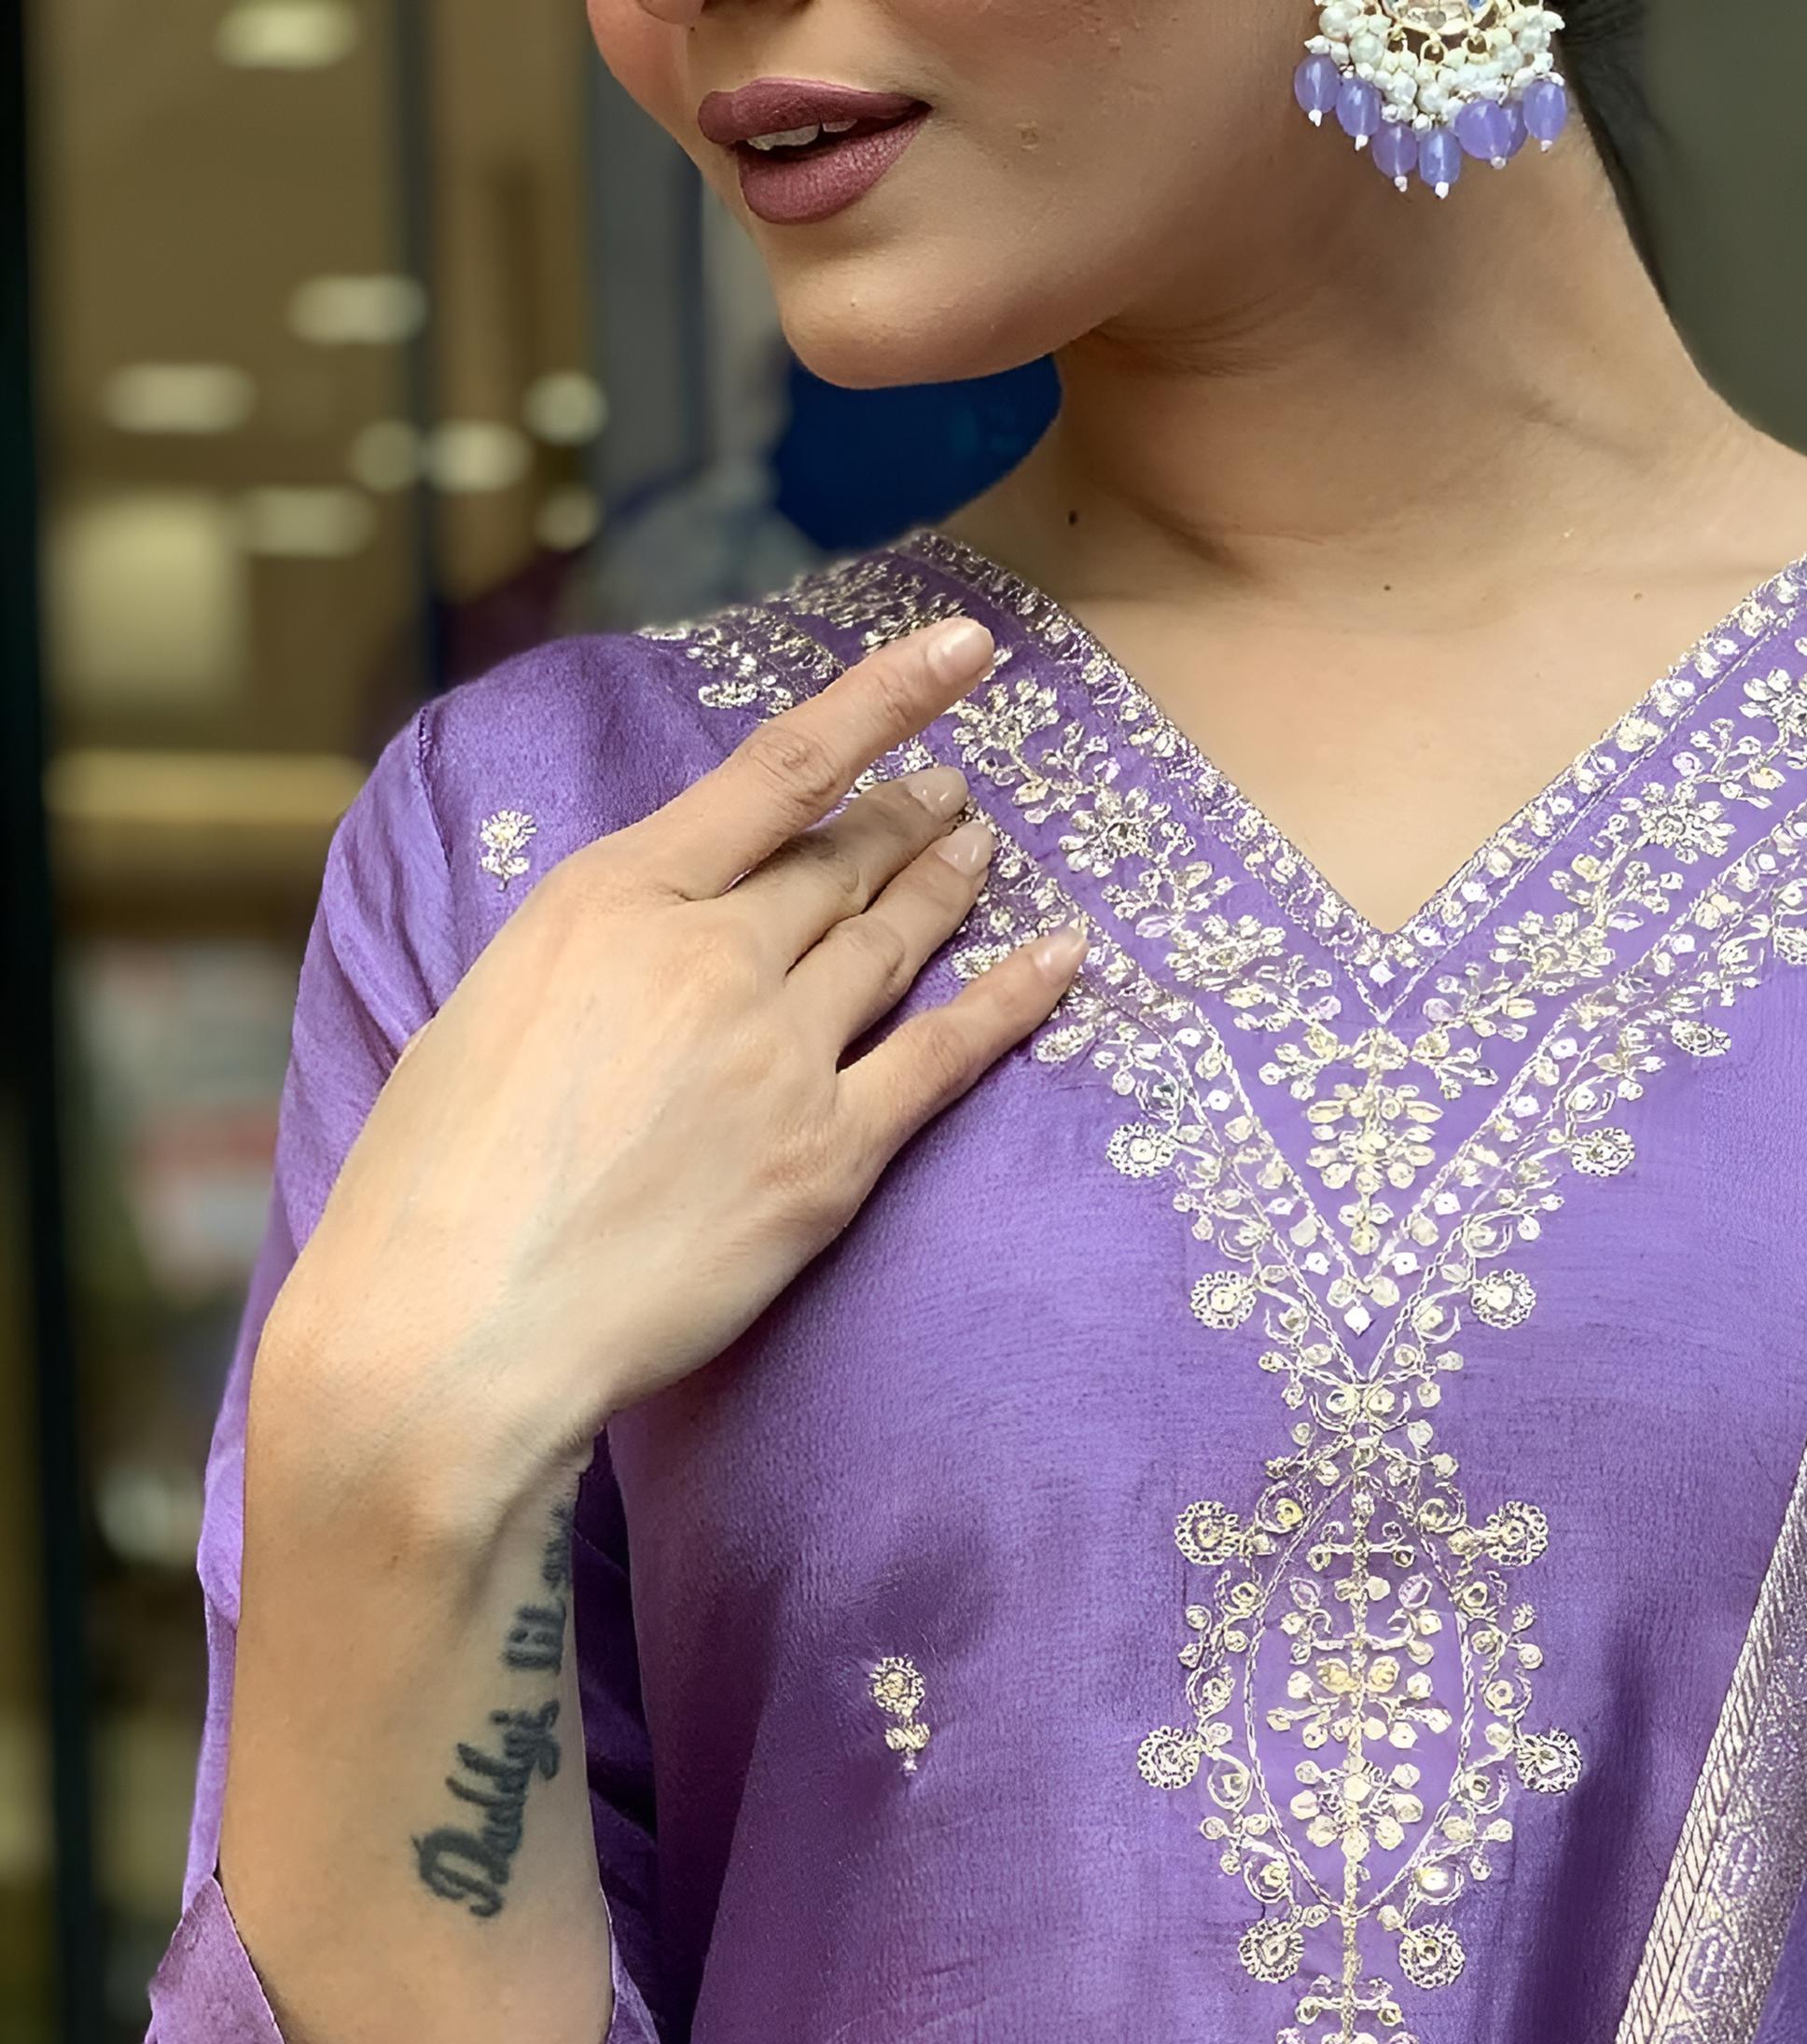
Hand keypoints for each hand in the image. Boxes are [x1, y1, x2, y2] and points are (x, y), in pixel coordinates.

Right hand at [263, 615, 1079, 1502]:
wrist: (459, 1321)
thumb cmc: (439, 1180)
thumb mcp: (492, 1004)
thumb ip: (591, 951)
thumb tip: (645, 934)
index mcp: (611, 898)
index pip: (775, 770)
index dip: (881, 700)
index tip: (954, 653)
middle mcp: (710, 955)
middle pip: (840, 863)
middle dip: (907, 816)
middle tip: (955, 790)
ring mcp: (779, 1054)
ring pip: (891, 942)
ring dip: (947, 885)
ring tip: (984, 847)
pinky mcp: (828, 1158)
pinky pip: (943, 1057)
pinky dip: (1011, 998)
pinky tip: (1061, 958)